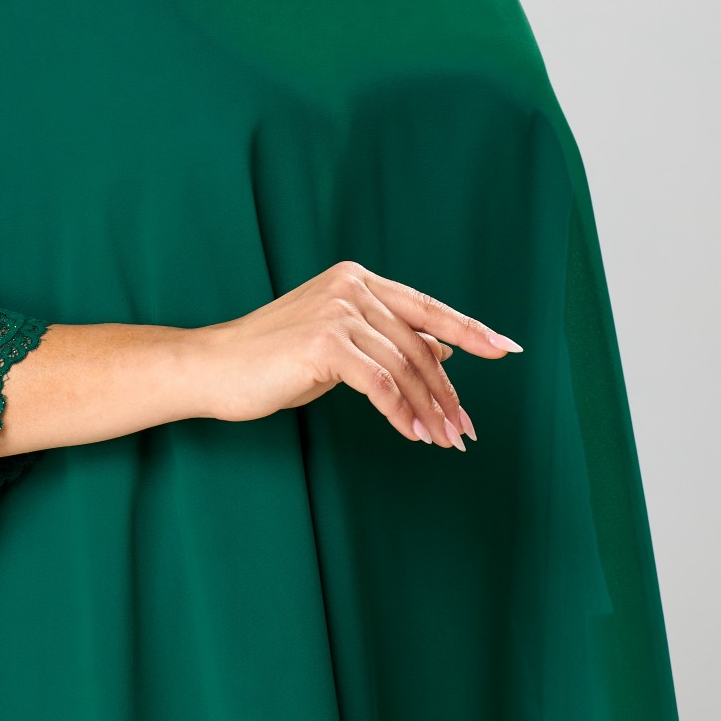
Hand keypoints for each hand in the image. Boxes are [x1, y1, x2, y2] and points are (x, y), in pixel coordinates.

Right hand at [194, 259, 522, 450]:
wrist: (214, 368)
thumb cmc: (272, 360)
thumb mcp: (339, 345)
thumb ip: (386, 340)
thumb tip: (443, 348)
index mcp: (356, 279)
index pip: (426, 307)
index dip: (470, 328)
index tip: (506, 349)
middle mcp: (351, 287)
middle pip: (419, 345)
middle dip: (447, 392)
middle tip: (466, 430)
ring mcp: (338, 312)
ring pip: (405, 368)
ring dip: (429, 411)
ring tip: (443, 441)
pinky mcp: (326, 343)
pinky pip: (380, 385)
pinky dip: (401, 413)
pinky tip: (412, 435)